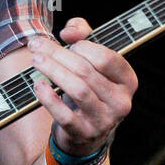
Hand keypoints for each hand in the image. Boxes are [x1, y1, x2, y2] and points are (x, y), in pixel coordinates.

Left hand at [27, 17, 137, 155]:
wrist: (86, 134)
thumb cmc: (89, 89)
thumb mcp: (91, 61)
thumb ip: (84, 36)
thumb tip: (69, 31)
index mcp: (128, 81)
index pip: (107, 58)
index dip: (83, 46)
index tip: (65, 41)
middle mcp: (121, 102)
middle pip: (86, 71)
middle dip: (58, 54)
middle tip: (36, 46)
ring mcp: (104, 120)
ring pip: (77, 90)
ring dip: (53, 71)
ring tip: (36, 60)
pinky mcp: (84, 134)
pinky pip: (65, 115)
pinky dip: (49, 98)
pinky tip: (38, 85)